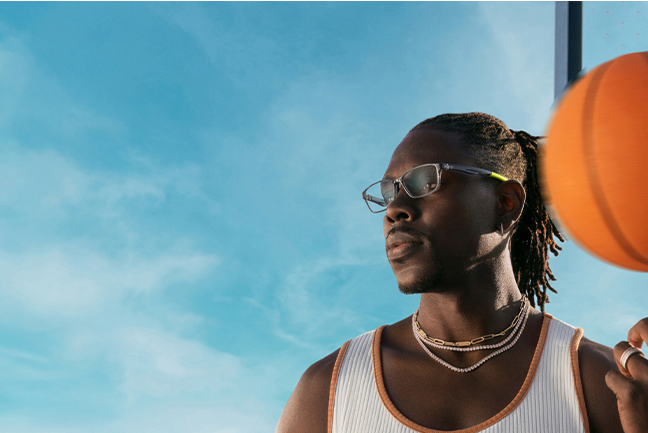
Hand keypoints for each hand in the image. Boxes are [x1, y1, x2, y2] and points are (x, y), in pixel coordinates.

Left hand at [606, 318, 647, 432]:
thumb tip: (633, 348)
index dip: (640, 329)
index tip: (636, 343)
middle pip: (633, 338)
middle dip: (624, 350)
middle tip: (628, 365)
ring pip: (621, 352)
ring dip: (620, 367)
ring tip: (629, 386)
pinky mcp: (632, 393)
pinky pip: (611, 376)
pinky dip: (614, 385)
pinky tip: (626, 400)